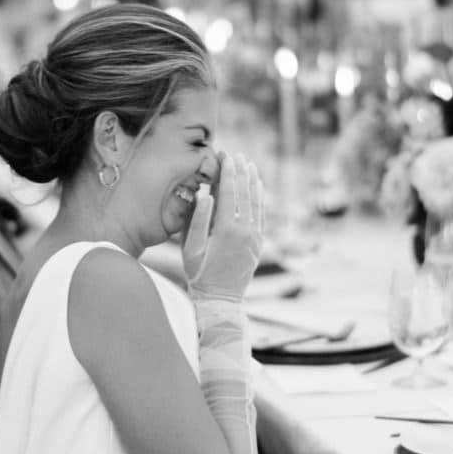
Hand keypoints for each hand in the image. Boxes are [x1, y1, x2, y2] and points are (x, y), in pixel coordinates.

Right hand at [182, 152, 265, 299]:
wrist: (220, 299)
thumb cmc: (199, 273)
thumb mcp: (190, 249)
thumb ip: (197, 221)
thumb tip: (205, 195)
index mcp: (226, 229)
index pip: (229, 192)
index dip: (228, 172)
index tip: (226, 156)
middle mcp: (245, 230)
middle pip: (245, 194)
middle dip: (240, 172)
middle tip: (237, 154)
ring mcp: (255, 237)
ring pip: (256, 203)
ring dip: (253, 182)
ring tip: (249, 164)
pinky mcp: (259, 243)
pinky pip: (262, 215)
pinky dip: (260, 199)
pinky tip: (258, 188)